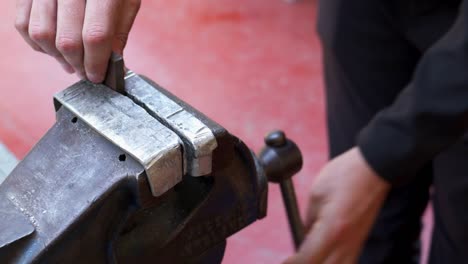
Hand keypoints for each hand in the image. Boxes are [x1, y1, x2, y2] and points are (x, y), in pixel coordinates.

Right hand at [15, 0, 140, 81]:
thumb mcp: (126, 2)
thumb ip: (119, 31)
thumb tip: (113, 66)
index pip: (95, 35)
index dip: (96, 62)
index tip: (98, 76)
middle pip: (67, 39)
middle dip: (78, 64)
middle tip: (86, 72)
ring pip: (42, 34)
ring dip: (57, 57)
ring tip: (71, 61)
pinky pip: (23, 24)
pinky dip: (37, 44)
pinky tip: (54, 47)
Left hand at [284, 147, 390, 263]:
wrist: (374, 168)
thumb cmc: (345, 175)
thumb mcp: (316, 195)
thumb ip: (308, 221)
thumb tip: (302, 237)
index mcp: (331, 229)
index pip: (307, 259)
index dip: (292, 263)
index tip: (285, 260)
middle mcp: (346, 242)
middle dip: (305, 263)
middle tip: (293, 258)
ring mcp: (356, 244)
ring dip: (320, 262)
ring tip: (308, 255)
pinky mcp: (360, 241)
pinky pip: (345, 261)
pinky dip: (332, 261)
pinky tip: (324, 254)